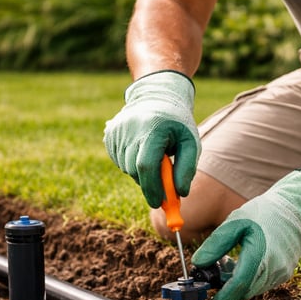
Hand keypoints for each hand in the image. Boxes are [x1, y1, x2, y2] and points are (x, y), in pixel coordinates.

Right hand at [103, 70, 200, 207]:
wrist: (157, 95)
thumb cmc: (177, 123)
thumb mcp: (190, 142)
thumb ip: (187, 168)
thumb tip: (180, 194)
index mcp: (152, 128)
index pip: (146, 166)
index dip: (152, 188)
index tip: (160, 204)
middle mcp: (130, 128)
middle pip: (135, 170)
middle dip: (149, 184)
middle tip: (162, 191)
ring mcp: (117, 131)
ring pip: (127, 167)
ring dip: (141, 172)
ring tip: (155, 158)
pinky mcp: (110, 134)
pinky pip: (119, 161)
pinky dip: (131, 164)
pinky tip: (142, 150)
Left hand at [191, 170, 300, 299]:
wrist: (296, 210)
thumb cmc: (264, 213)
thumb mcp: (235, 222)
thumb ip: (216, 244)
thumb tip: (198, 263)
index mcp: (260, 254)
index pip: (239, 285)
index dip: (223, 299)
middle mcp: (274, 268)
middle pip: (244, 291)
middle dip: (225, 290)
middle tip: (210, 275)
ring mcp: (281, 273)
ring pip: (252, 289)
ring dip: (236, 284)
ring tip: (225, 263)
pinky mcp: (284, 274)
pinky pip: (261, 283)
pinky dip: (247, 279)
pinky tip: (240, 263)